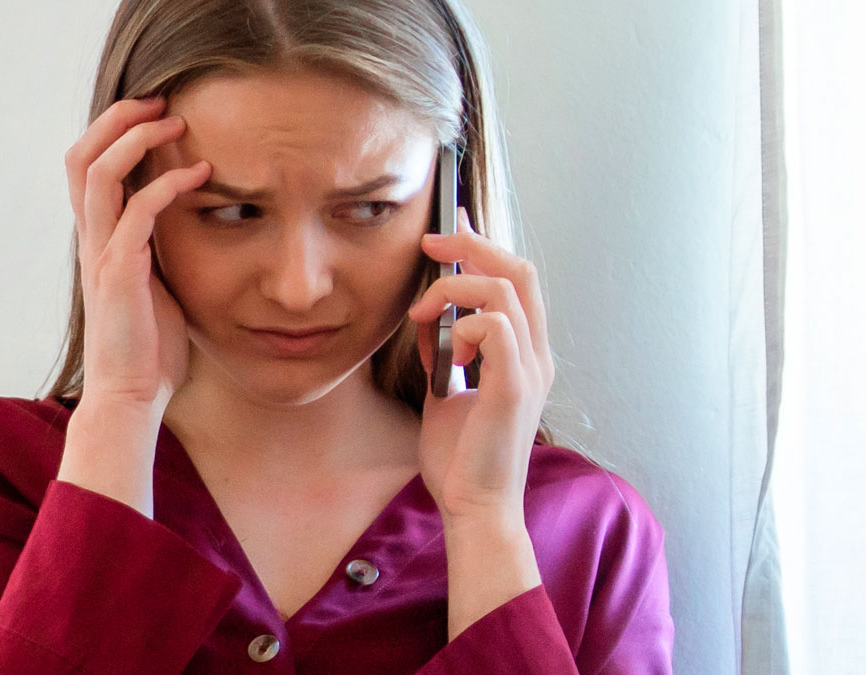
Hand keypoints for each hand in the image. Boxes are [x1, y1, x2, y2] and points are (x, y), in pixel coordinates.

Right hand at [63, 96, 211, 411]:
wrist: (130, 398)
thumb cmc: (149, 349)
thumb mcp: (155, 286)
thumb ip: (158, 252)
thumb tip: (187, 227)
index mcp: (97, 240)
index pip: (88, 168)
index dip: (114, 132)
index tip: (155, 114)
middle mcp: (90, 240)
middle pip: (81, 156)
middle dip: (118, 119)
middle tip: (160, 101)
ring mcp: (100, 255)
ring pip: (98, 173)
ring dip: (137, 139)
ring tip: (176, 123)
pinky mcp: (119, 274)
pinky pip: (136, 212)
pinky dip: (167, 185)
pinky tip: (201, 176)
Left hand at [406, 207, 554, 526]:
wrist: (474, 507)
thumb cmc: (462, 459)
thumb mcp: (447, 393)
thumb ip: (444, 355)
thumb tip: (426, 322)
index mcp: (525, 354)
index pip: (516, 280)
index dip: (485, 245)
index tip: (449, 227)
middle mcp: (536, 354)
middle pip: (520, 269)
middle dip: (472, 244)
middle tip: (430, 241)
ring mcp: (530, 368)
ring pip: (505, 289)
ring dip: (454, 289)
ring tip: (421, 313)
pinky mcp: (515, 387)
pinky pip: (493, 326)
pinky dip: (461, 326)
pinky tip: (445, 353)